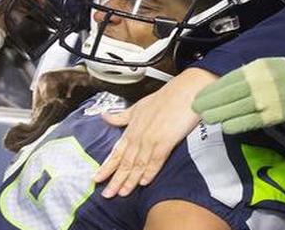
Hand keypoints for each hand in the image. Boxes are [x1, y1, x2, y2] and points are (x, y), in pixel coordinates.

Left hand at [94, 68, 215, 197]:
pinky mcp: (166, 140)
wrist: (187, 90)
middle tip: (107, 194)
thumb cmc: (166, 97)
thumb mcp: (140, 105)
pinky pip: (156, 160)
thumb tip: (105, 116)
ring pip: (138, 164)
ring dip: (130, 180)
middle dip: (115, 179)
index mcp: (133, 127)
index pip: (117, 151)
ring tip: (122, 193)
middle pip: (125, 161)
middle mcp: (140, 134)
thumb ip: (122, 116)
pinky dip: (150, 172)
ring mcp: (152, 138)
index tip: (97, 178)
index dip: (107, 166)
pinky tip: (144, 182)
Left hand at [192, 58, 284, 133]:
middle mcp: (259, 83)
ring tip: (206, 118)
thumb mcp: (268, 64)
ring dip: (219, 114)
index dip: (211, 90)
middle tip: (196, 108)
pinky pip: (251, 121)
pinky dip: (236, 124)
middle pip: (227, 95)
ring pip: (235, 109)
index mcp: (256, 69)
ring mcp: (267, 100)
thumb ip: (248, 73)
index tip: (199, 95)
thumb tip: (228, 82)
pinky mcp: (275, 115)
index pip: (226, 81)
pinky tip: (226, 126)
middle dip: (209, 103)